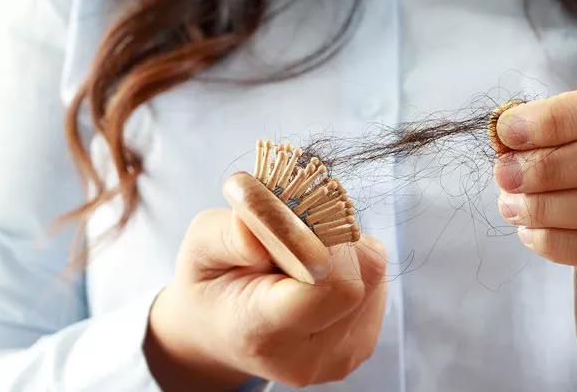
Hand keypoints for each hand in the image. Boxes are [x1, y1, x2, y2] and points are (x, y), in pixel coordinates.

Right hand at [143, 207, 387, 389]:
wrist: (221, 332)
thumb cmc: (212, 284)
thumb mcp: (199, 247)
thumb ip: (229, 232)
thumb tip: (270, 221)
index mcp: (261, 332)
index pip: (327, 288)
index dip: (322, 245)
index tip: (295, 222)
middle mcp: (309, 355)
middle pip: (358, 276)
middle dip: (331, 239)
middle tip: (295, 233)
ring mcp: (341, 356)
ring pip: (372, 271)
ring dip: (343, 248)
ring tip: (302, 255)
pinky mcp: (362, 344)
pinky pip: (376, 281)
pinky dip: (352, 264)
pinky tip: (318, 272)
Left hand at [494, 75, 576, 334]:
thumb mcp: (567, 140)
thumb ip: (537, 134)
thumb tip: (502, 136)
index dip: (558, 117)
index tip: (507, 133)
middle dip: (552, 166)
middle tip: (504, 175)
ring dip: (550, 207)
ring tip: (510, 206)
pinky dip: (559, 243)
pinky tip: (530, 234)